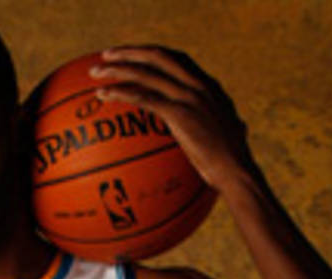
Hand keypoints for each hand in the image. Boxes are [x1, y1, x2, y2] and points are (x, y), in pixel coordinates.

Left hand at [89, 46, 252, 191]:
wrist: (236, 173)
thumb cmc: (229, 168)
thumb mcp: (224, 142)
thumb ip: (211, 132)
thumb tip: (202, 143)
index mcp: (208, 88)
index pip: (177, 60)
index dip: (152, 55)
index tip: (133, 57)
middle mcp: (200, 86)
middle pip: (159, 56)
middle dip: (130, 52)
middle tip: (106, 55)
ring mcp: (190, 97)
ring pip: (147, 72)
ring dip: (118, 67)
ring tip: (94, 71)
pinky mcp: (180, 113)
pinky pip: (144, 97)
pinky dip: (121, 92)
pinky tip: (103, 95)